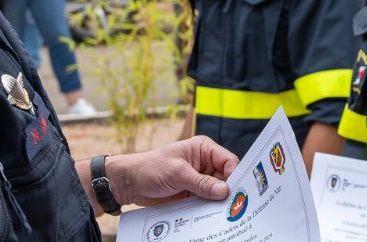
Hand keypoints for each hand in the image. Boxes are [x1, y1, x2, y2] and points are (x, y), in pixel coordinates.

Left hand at [108, 136, 237, 207]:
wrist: (131, 183)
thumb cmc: (151, 168)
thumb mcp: (177, 173)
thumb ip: (201, 183)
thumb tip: (224, 190)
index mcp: (203, 149)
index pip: (228, 161)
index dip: (234, 175)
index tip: (235, 190)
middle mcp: (205, 164)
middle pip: (226, 178)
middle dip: (228, 191)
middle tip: (233, 206)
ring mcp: (199, 180)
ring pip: (218, 192)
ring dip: (218, 202)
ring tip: (222, 213)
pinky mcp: (193, 194)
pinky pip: (207, 202)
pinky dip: (209, 209)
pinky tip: (211, 216)